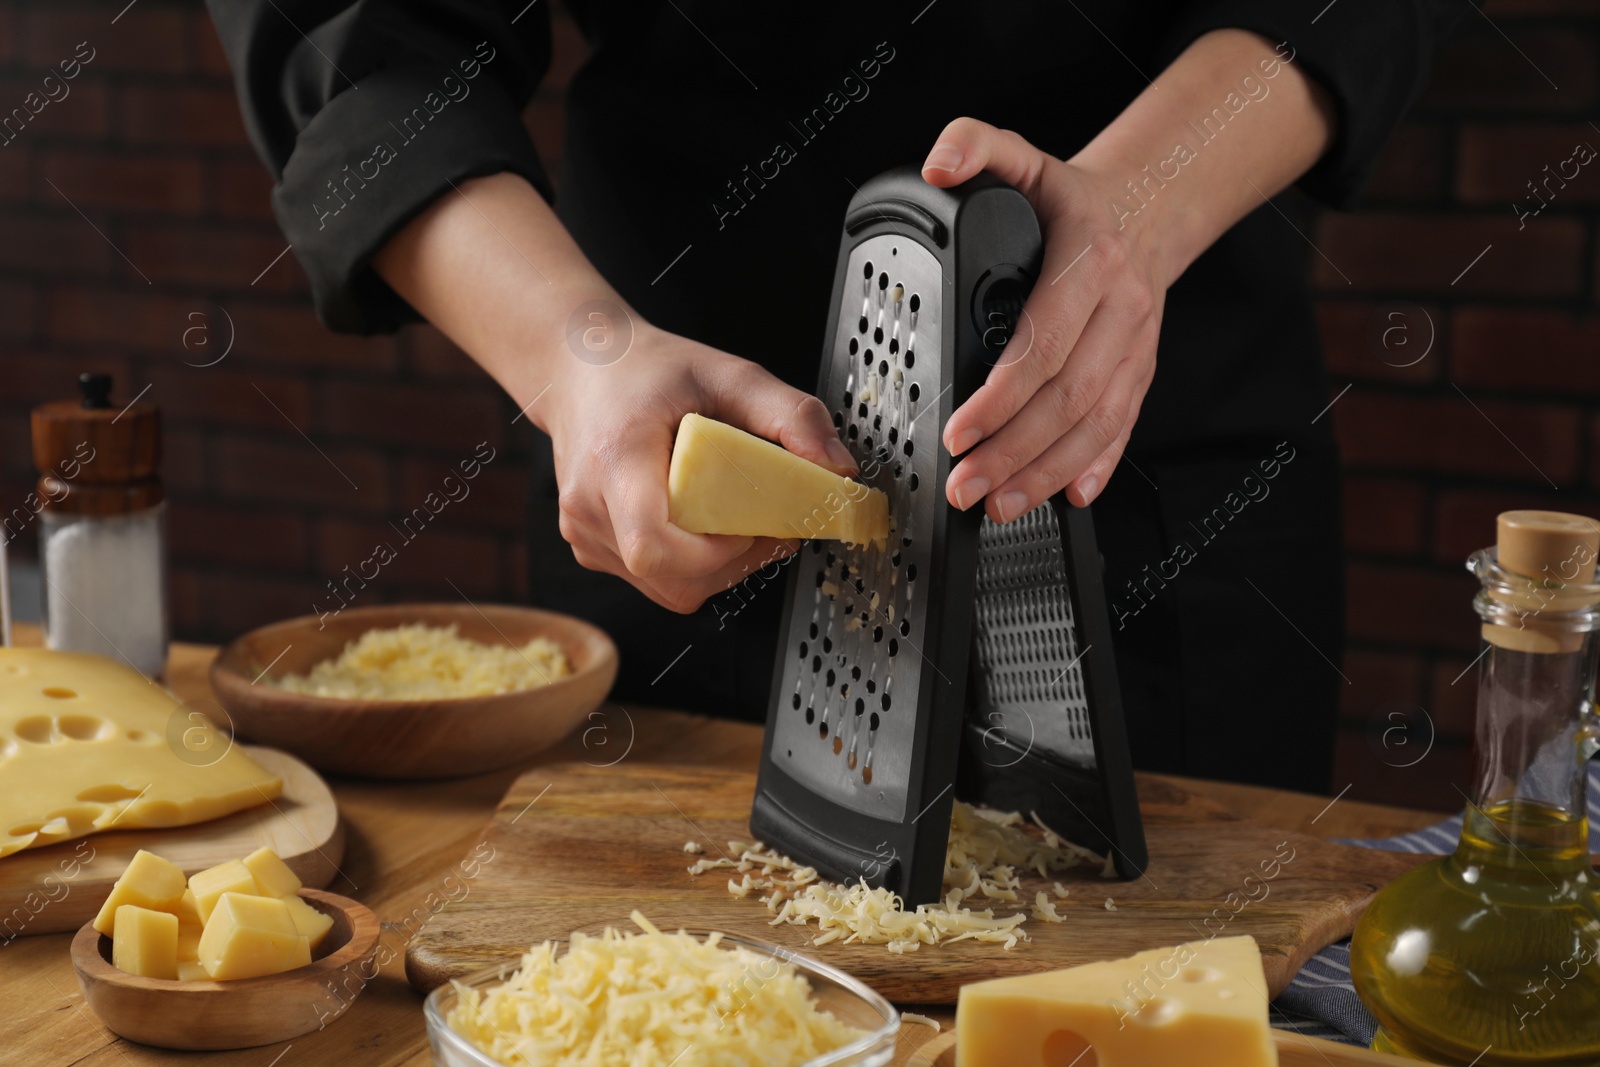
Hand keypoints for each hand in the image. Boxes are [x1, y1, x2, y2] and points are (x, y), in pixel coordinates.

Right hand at [542, 324, 857, 612]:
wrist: (580, 369)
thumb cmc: (645, 370)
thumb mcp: (728, 374)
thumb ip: (790, 415)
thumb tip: (838, 467)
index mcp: (616, 460)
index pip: (654, 546)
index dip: (714, 553)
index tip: (747, 525)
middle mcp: (591, 505)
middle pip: (670, 577)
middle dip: (732, 563)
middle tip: (765, 525)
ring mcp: (586, 533)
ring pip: (666, 588)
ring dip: (716, 568)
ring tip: (738, 523)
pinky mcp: (591, 548)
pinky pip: (653, 581)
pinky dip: (691, 566)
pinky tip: (705, 527)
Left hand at [921, 118, 1162, 519]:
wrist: (1151, 205)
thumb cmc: (1075, 198)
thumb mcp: (1025, 157)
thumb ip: (977, 146)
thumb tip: (940, 162)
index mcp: (1089, 263)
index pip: (1043, 343)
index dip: (1001, 396)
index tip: (960, 430)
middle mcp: (1120, 310)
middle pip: (1067, 398)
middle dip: (1014, 451)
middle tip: (967, 484)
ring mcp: (1135, 347)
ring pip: (1096, 424)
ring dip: (1047, 472)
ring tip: (1000, 504)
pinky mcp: (1141, 372)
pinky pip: (1124, 428)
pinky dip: (1098, 466)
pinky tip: (1068, 496)